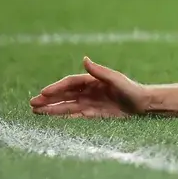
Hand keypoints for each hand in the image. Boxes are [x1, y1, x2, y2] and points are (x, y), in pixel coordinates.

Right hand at [30, 57, 151, 117]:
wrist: (144, 104)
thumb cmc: (132, 90)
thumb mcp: (116, 79)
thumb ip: (100, 72)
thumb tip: (85, 59)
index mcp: (92, 81)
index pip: (70, 84)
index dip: (56, 88)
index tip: (44, 93)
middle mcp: (89, 91)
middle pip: (65, 95)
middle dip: (49, 99)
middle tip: (32, 104)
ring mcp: (90, 102)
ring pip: (67, 106)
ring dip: (52, 108)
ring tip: (36, 112)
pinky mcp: (94, 113)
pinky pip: (76, 115)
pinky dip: (64, 116)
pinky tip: (51, 119)